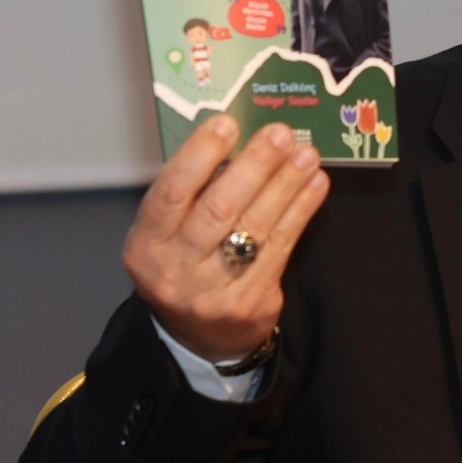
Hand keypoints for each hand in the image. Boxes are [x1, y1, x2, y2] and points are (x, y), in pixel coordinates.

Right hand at [125, 117, 328, 361]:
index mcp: (147, 243)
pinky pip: (280, 247)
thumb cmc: (187, 267)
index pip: (170, 193)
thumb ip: (194, 197)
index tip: (227, 123)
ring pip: (254, 227)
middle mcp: (175, 268)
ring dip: (285, 184)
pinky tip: (314, 184)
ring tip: (306, 153)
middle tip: (280, 134)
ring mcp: (213, 290)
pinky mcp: (250, 302)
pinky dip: (300, 211)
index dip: (198, 155)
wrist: (201, 339)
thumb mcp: (170, 236)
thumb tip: (240, 144)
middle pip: (218, 209)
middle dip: (253, 166)